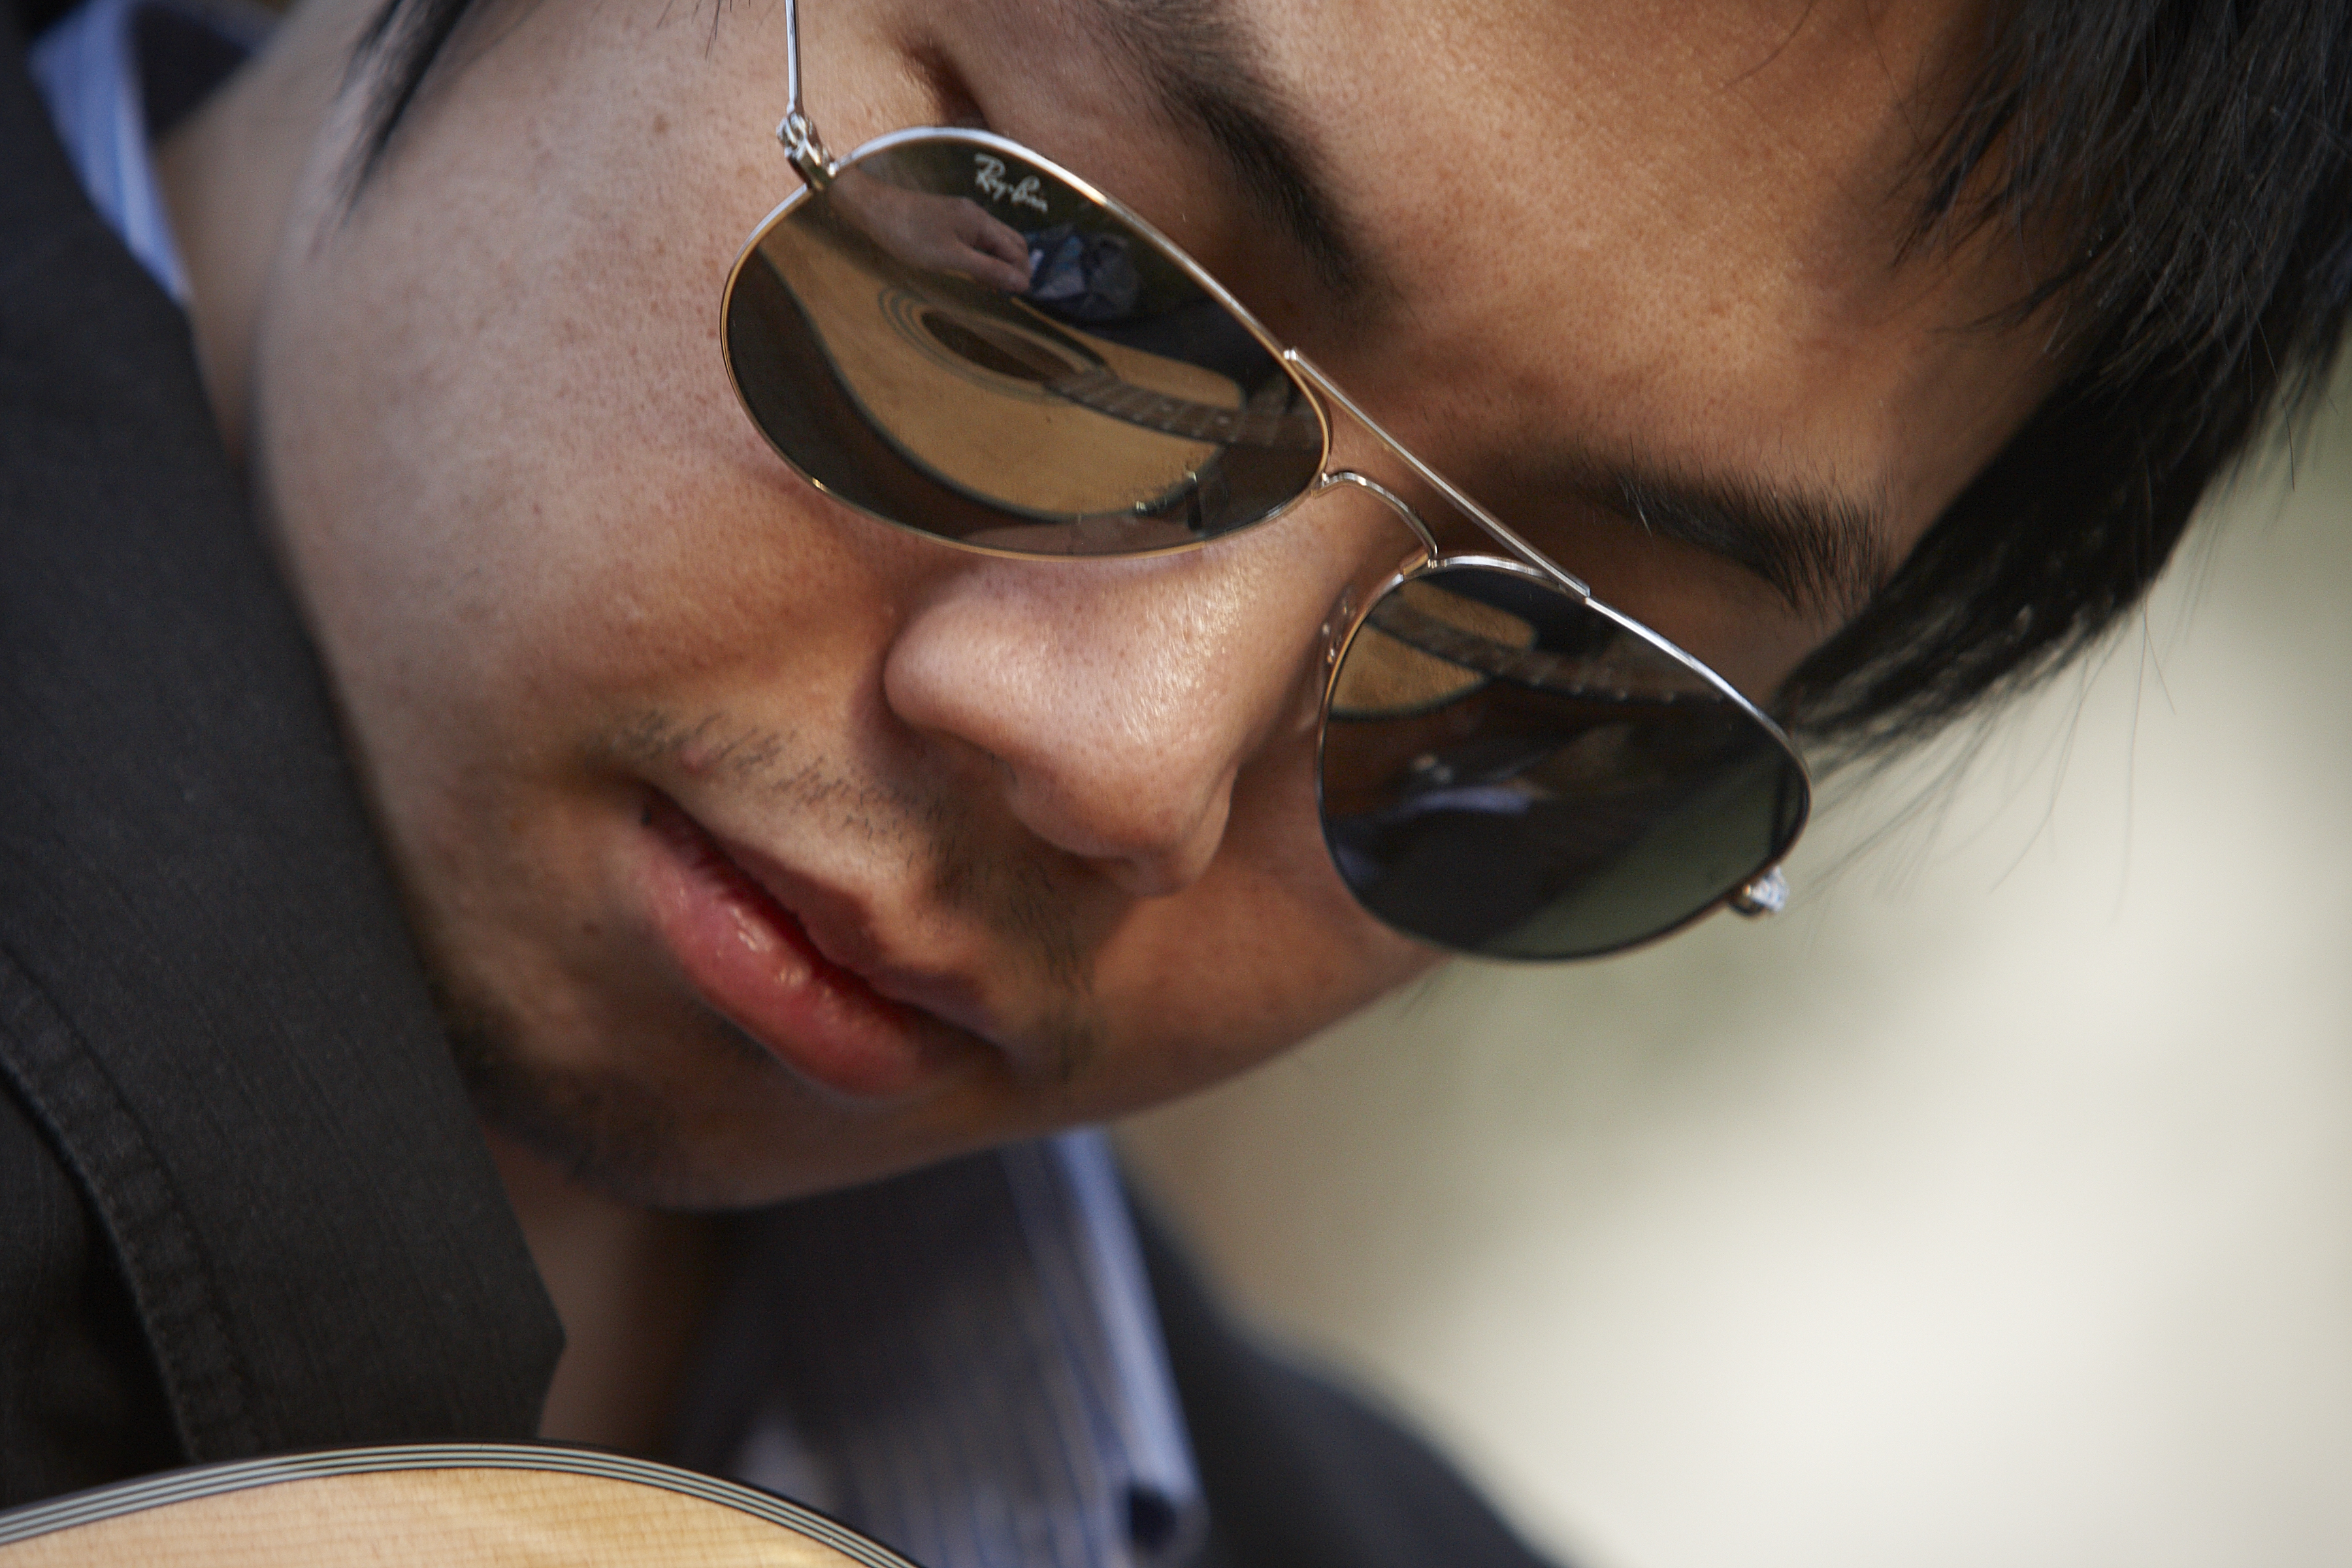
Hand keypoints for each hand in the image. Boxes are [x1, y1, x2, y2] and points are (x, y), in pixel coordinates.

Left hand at [829, 169, 1032, 291]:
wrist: (875, 208)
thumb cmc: (910, 234)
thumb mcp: (951, 258)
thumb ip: (988, 270)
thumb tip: (1022, 283)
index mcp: (981, 222)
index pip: (1016, 249)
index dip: (1023, 273)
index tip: (1022, 297)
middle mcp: (977, 215)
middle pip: (1011, 241)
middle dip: (1017, 266)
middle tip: (1012, 294)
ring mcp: (963, 216)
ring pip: (994, 240)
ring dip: (1001, 262)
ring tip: (997, 288)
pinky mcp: (948, 219)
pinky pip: (977, 238)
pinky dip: (985, 256)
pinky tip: (976, 271)